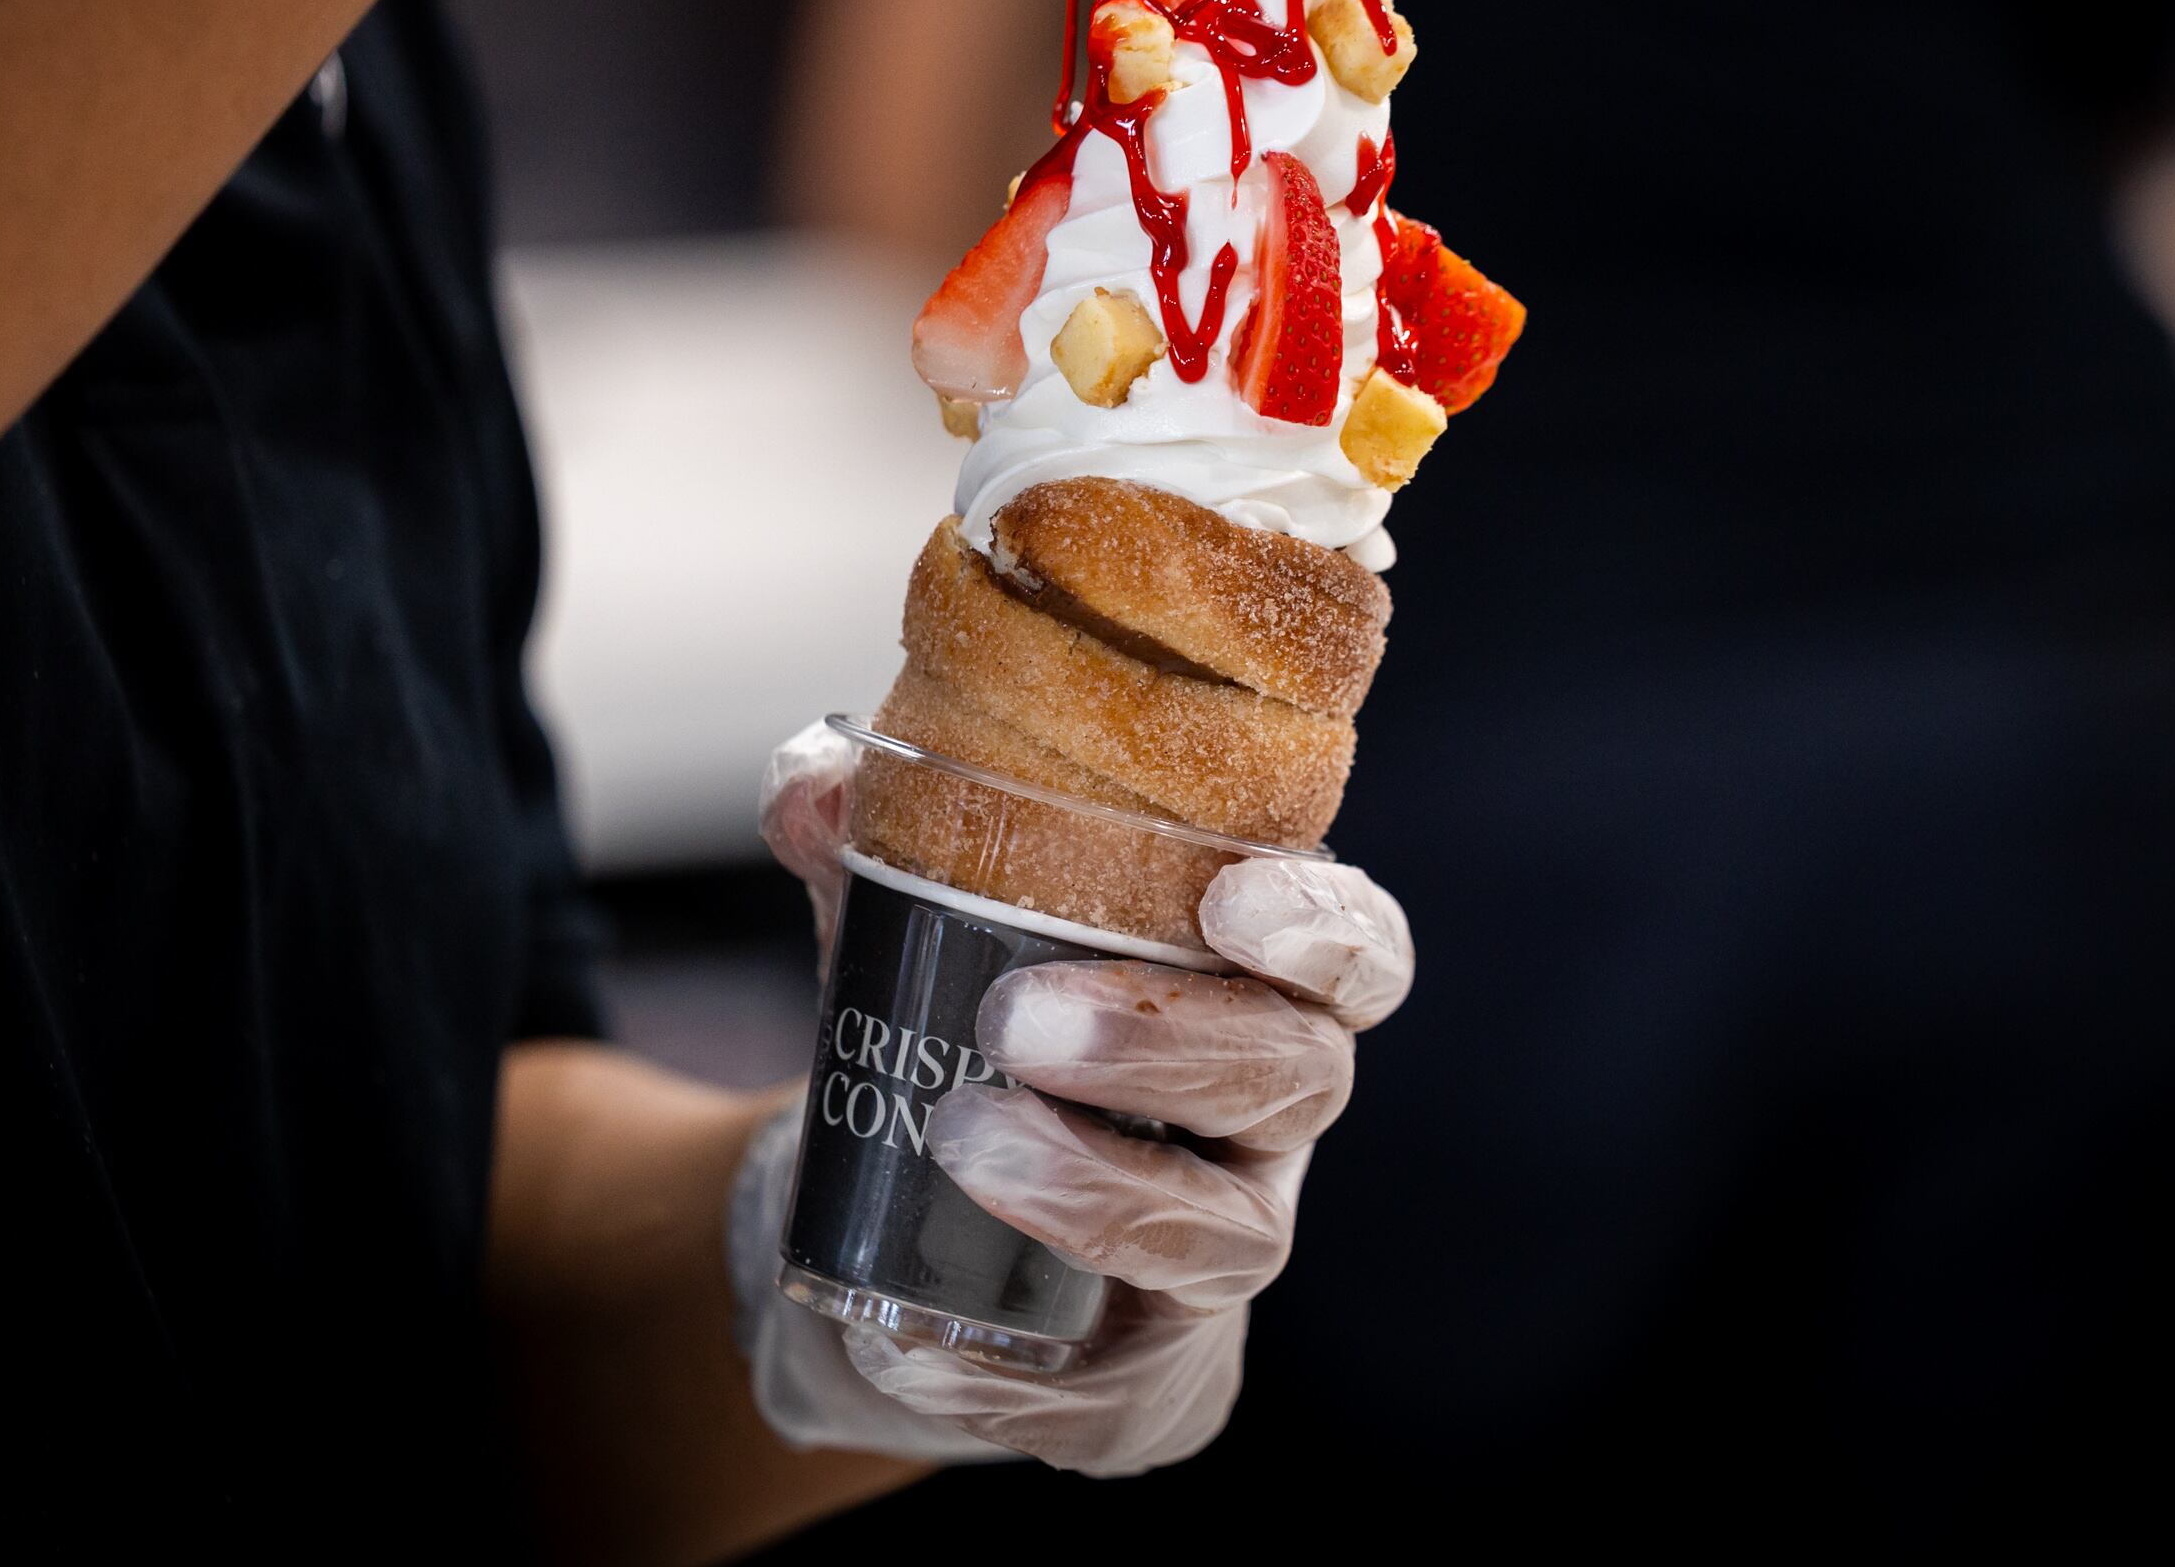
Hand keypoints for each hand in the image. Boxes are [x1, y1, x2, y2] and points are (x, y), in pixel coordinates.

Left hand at [733, 721, 1414, 1475]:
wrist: (915, 1241)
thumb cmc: (963, 1038)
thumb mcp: (913, 926)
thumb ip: (868, 845)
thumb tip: (817, 783)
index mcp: (1252, 991)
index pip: (1358, 954)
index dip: (1323, 928)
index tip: (1227, 902)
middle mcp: (1268, 1126)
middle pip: (1293, 1079)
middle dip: (1165, 1044)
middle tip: (1016, 1020)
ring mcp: (1222, 1255)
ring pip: (1221, 1236)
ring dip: (1093, 1190)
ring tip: (960, 1143)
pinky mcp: (1151, 1385)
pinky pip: (1112, 1392)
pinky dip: (1008, 1370)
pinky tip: (913, 1341)